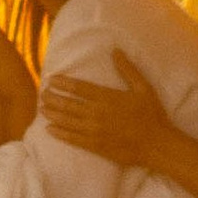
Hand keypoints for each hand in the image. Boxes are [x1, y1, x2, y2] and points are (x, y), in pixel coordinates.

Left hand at [42, 49, 180, 173]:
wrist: (156, 144)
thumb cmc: (151, 114)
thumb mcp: (143, 87)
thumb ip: (128, 69)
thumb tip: (115, 51)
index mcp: (107, 98)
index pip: (79, 88)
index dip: (63, 83)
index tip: (52, 79)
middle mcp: (97, 114)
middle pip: (68, 104)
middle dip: (53, 98)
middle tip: (42, 94)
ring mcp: (94, 131)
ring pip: (67, 121)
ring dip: (52, 114)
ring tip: (41, 109)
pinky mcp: (95, 146)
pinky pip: (73, 139)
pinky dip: (60, 133)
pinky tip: (50, 130)